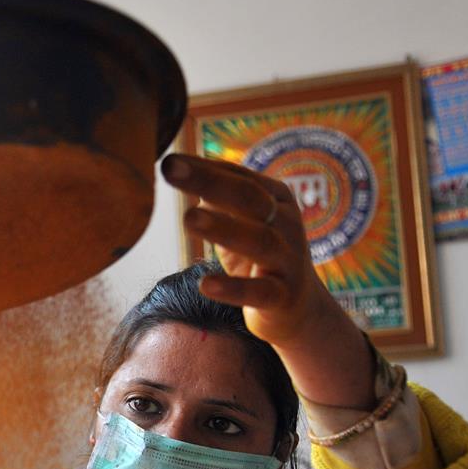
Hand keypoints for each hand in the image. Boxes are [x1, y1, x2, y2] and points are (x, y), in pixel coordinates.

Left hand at [161, 153, 374, 407]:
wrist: (300, 308)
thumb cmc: (259, 258)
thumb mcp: (239, 224)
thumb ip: (216, 199)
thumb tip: (181, 169)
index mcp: (275, 198)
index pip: (237, 176)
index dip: (202, 168)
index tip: (167, 160)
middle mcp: (286, 223)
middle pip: (248, 198)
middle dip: (209, 182)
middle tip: (171, 169)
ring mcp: (288, 260)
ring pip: (258, 241)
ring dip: (223, 228)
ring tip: (188, 218)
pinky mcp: (283, 297)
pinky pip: (258, 291)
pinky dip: (233, 288)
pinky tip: (205, 284)